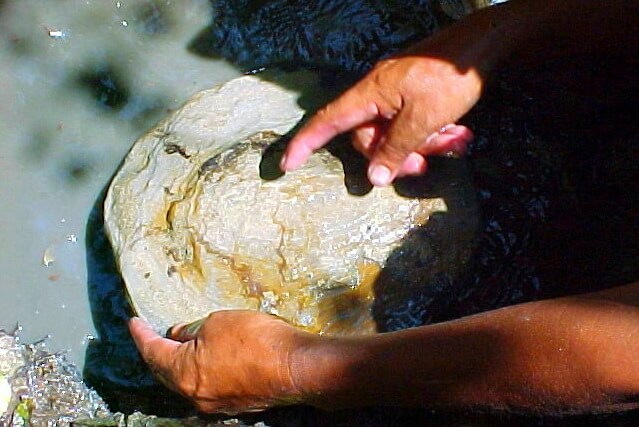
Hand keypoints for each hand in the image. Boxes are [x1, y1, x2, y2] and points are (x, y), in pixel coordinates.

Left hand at [129, 311, 307, 413]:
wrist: (297, 367)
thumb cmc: (256, 341)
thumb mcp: (219, 323)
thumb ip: (193, 329)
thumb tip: (179, 334)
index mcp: (183, 374)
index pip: (153, 353)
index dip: (142, 335)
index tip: (134, 322)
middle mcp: (195, 395)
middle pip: (167, 373)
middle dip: (158, 352)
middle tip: (152, 334)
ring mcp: (216, 403)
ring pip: (188, 381)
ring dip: (182, 362)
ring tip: (181, 342)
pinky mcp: (237, 403)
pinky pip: (209, 386)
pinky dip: (202, 370)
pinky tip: (210, 357)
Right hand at [280, 25, 486, 185]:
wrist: (487, 43)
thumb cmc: (452, 77)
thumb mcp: (424, 118)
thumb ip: (396, 149)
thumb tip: (373, 178)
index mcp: (371, 93)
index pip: (328, 121)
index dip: (306, 143)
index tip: (287, 165)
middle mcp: (377, 92)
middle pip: (369, 137)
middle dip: (396, 156)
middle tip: (425, 165)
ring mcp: (396, 93)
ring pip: (395, 133)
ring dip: (422, 145)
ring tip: (454, 142)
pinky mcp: (414, 94)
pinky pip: (411, 123)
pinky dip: (430, 134)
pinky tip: (456, 134)